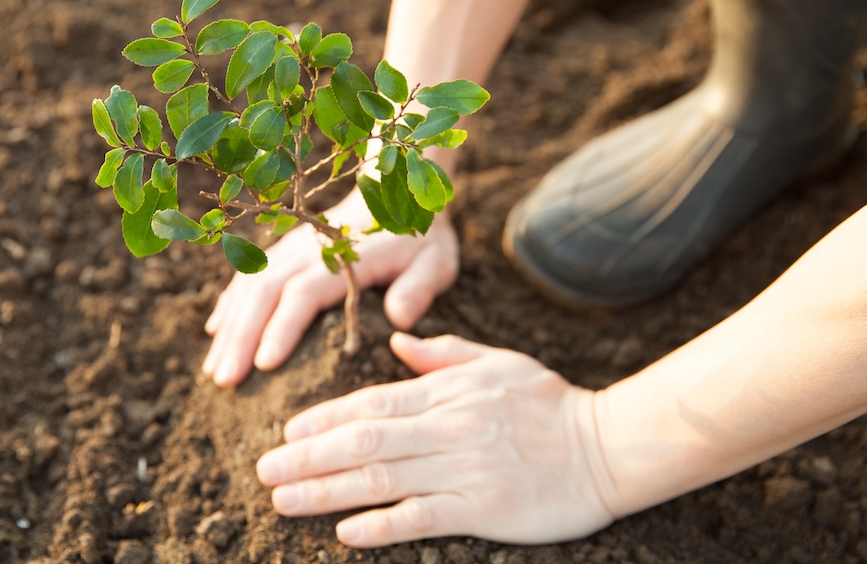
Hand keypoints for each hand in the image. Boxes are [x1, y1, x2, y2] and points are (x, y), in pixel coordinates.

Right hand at [202, 192, 459, 385]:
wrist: (396, 192)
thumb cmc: (419, 238)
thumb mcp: (435, 261)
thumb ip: (419, 288)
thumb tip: (400, 319)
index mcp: (344, 257)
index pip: (304, 293)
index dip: (282, 327)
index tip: (264, 365)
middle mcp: (308, 250)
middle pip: (264, 292)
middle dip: (241, 337)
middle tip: (225, 381)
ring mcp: (291, 248)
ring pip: (249, 286)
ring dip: (230, 328)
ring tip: (214, 371)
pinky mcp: (283, 250)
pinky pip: (248, 275)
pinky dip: (229, 304)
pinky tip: (216, 333)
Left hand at [256, 333, 616, 546]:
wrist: (609, 446)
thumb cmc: (549, 403)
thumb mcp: (497, 362)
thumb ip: (443, 354)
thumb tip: (397, 341)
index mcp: (447, 391)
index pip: (372, 403)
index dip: (325, 418)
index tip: (288, 431)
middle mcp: (448, 428)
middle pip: (364, 441)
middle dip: (308, 457)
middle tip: (264, 470)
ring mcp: (465, 469)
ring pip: (382, 479)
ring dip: (326, 491)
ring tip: (284, 500)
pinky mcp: (484, 508)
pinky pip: (423, 516)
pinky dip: (381, 524)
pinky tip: (345, 532)